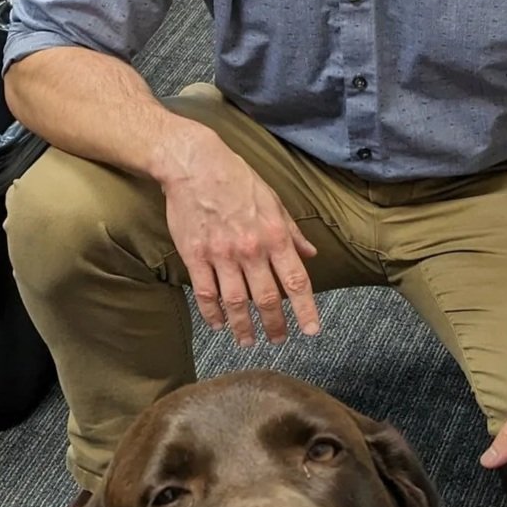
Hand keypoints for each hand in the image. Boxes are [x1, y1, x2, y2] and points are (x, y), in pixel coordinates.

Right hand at [158, 133, 320, 347]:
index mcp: (274, 235)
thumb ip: (291, 231)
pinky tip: (218, 325)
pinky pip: (206, 294)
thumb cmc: (236, 178)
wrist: (194, 164)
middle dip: (275, 325)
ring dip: (243, 327)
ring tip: (247, 341)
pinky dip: (213, 314)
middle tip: (278, 340)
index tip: (312, 330)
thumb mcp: (273, 200)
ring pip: (235, 303)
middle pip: (266, 299)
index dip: (306, 309)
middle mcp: (250, 249)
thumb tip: (310, 253)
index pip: (296, 281)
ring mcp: (221, 255)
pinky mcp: (195, 256)